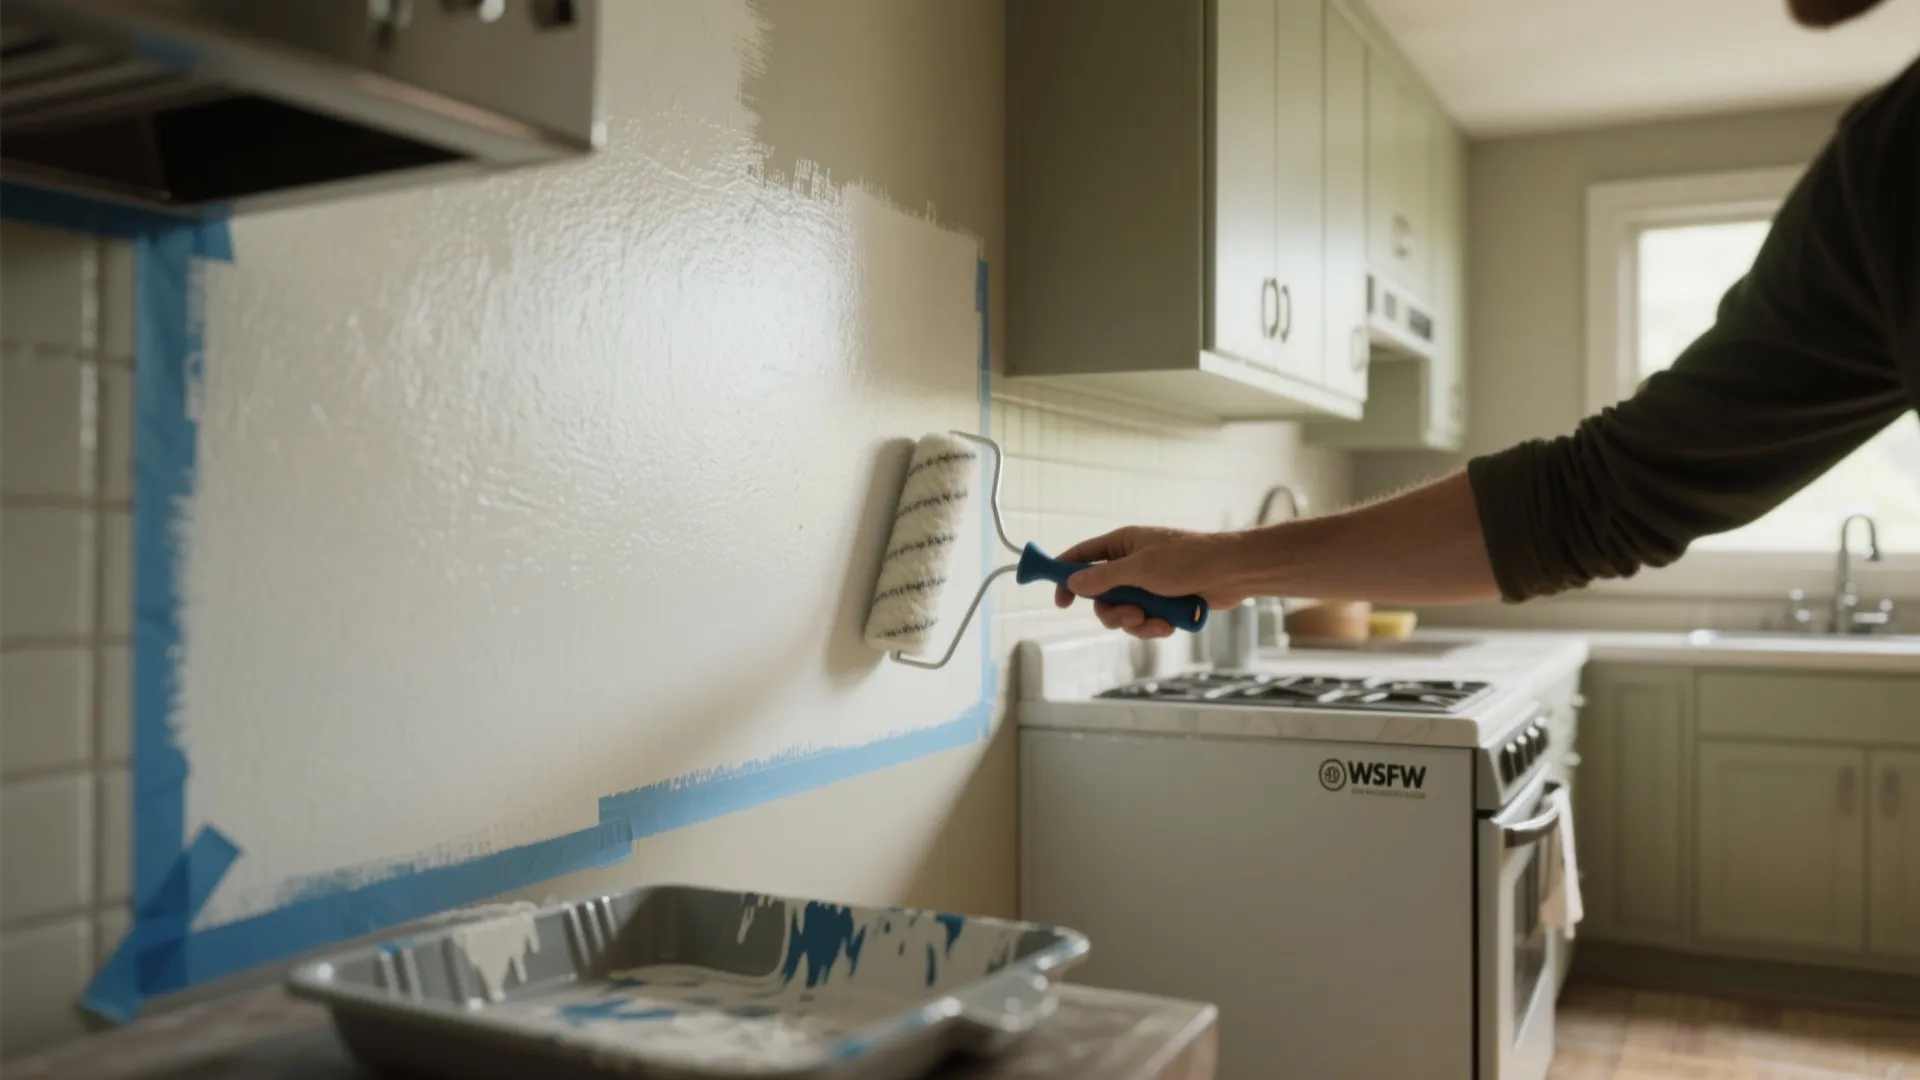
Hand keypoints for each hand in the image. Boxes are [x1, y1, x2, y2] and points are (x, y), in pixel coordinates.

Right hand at [1052, 526, 1253, 638]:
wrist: (1232, 573)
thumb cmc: (1188, 560)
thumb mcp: (1140, 568)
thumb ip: (1104, 577)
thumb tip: (1074, 582)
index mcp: (1122, 544)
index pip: (1081, 557)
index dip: (1064, 576)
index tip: (1060, 601)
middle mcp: (1131, 563)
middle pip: (1101, 595)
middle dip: (1113, 611)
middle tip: (1130, 615)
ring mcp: (1147, 584)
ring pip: (1123, 613)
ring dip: (1136, 622)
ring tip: (1156, 620)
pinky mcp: (1163, 602)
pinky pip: (1144, 622)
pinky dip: (1154, 626)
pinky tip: (1170, 624)